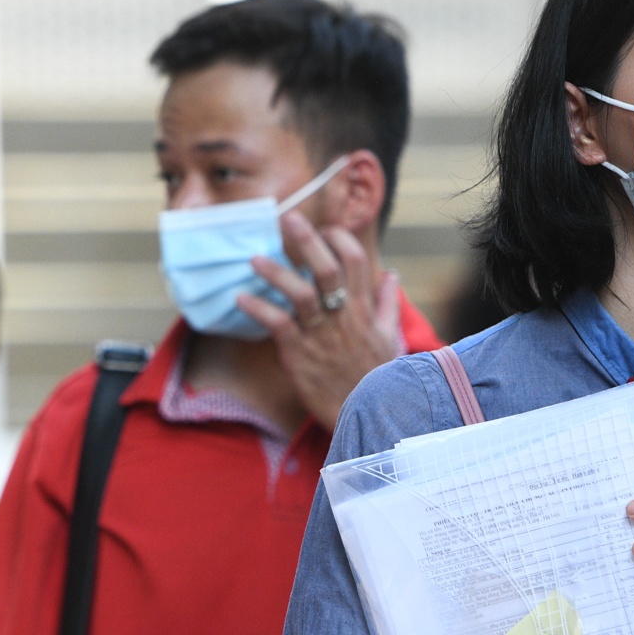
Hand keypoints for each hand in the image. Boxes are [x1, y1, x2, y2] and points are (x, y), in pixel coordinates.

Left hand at [236, 212, 398, 429]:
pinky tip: (241, 298)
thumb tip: (392, 274)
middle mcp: (343, 316)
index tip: (323, 229)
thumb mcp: (390, 337)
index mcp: (363, 309)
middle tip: (287, 218)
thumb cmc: (375, 377)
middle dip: (307, 241)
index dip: (339, 239)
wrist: (363, 416)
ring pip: (300, 294)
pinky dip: (259, 309)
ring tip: (254, 259)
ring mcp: (321, 335)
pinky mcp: (300, 354)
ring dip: (276, 274)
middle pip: (327, 269)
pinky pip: (278, 325)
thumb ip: (387, 304)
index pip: (355, 261)